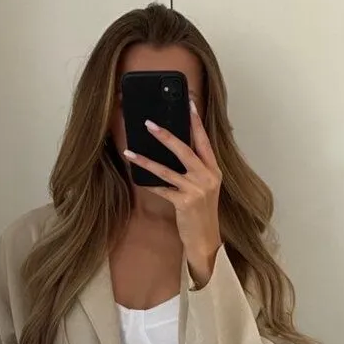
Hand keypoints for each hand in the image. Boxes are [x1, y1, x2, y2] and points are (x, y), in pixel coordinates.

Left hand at [123, 100, 222, 286]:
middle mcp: (207, 177)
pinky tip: (136, 177)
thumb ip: (195, 169)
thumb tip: (175, 149)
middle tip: (149, 123)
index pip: (204, 140)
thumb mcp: (205, 188)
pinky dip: (149, 184)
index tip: (189, 103)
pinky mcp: (185, 202)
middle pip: (185, 150)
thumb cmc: (202, 213)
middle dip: (166, 135)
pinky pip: (162, 189)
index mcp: (213, 170)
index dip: (196, 122)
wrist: (206, 240)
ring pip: (167, 170)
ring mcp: (197, 190)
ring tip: (130, 151)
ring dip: (146, 160)